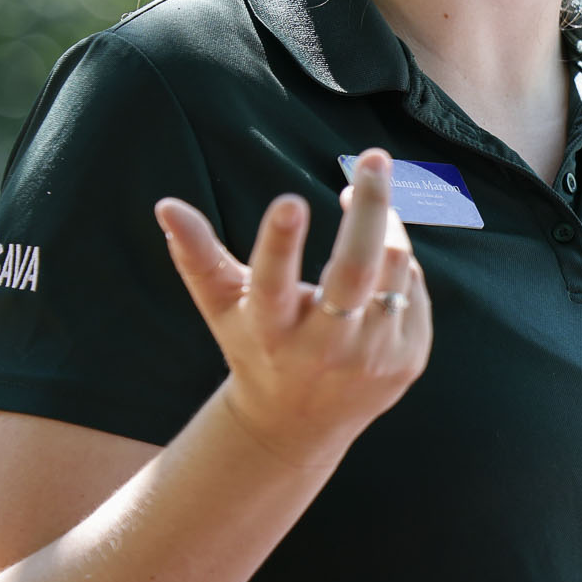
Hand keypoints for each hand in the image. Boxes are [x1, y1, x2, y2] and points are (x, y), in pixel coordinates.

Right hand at [154, 148, 432, 468]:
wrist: (300, 423)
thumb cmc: (256, 346)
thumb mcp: (223, 307)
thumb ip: (198, 257)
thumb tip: (166, 205)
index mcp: (271, 331)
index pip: (273, 285)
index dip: (279, 245)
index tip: (289, 201)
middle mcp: (325, 348)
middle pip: (355, 270)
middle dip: (369, 208)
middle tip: (375, 157)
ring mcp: (373, 356)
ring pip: (395, 268)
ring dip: (384, 225)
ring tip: (361, 202)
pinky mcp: (409, 359)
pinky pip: (415, 288)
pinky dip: (399, 265)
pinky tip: (378, 262)